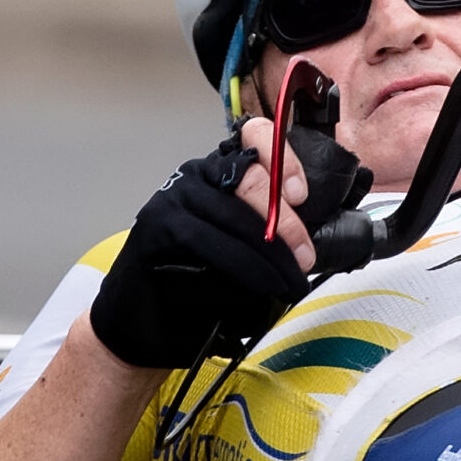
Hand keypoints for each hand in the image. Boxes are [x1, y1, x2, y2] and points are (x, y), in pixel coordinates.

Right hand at [87, 128, 372, 371]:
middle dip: (286, 223)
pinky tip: (256, 287)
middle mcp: (196, 177)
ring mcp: (172, 200)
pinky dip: (238, 267)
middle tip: (304, 259)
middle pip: (250, 179)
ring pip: (232, 215)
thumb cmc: (201, 287)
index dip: (284, 159)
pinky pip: (205, 242)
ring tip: (288, 284)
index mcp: (223, 172)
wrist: (148, 324)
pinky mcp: (155, 229)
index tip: (302, 196)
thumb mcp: (245, 251)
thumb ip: (271, 232)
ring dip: (268, 255)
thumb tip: (312, 241)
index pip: (255, 135)